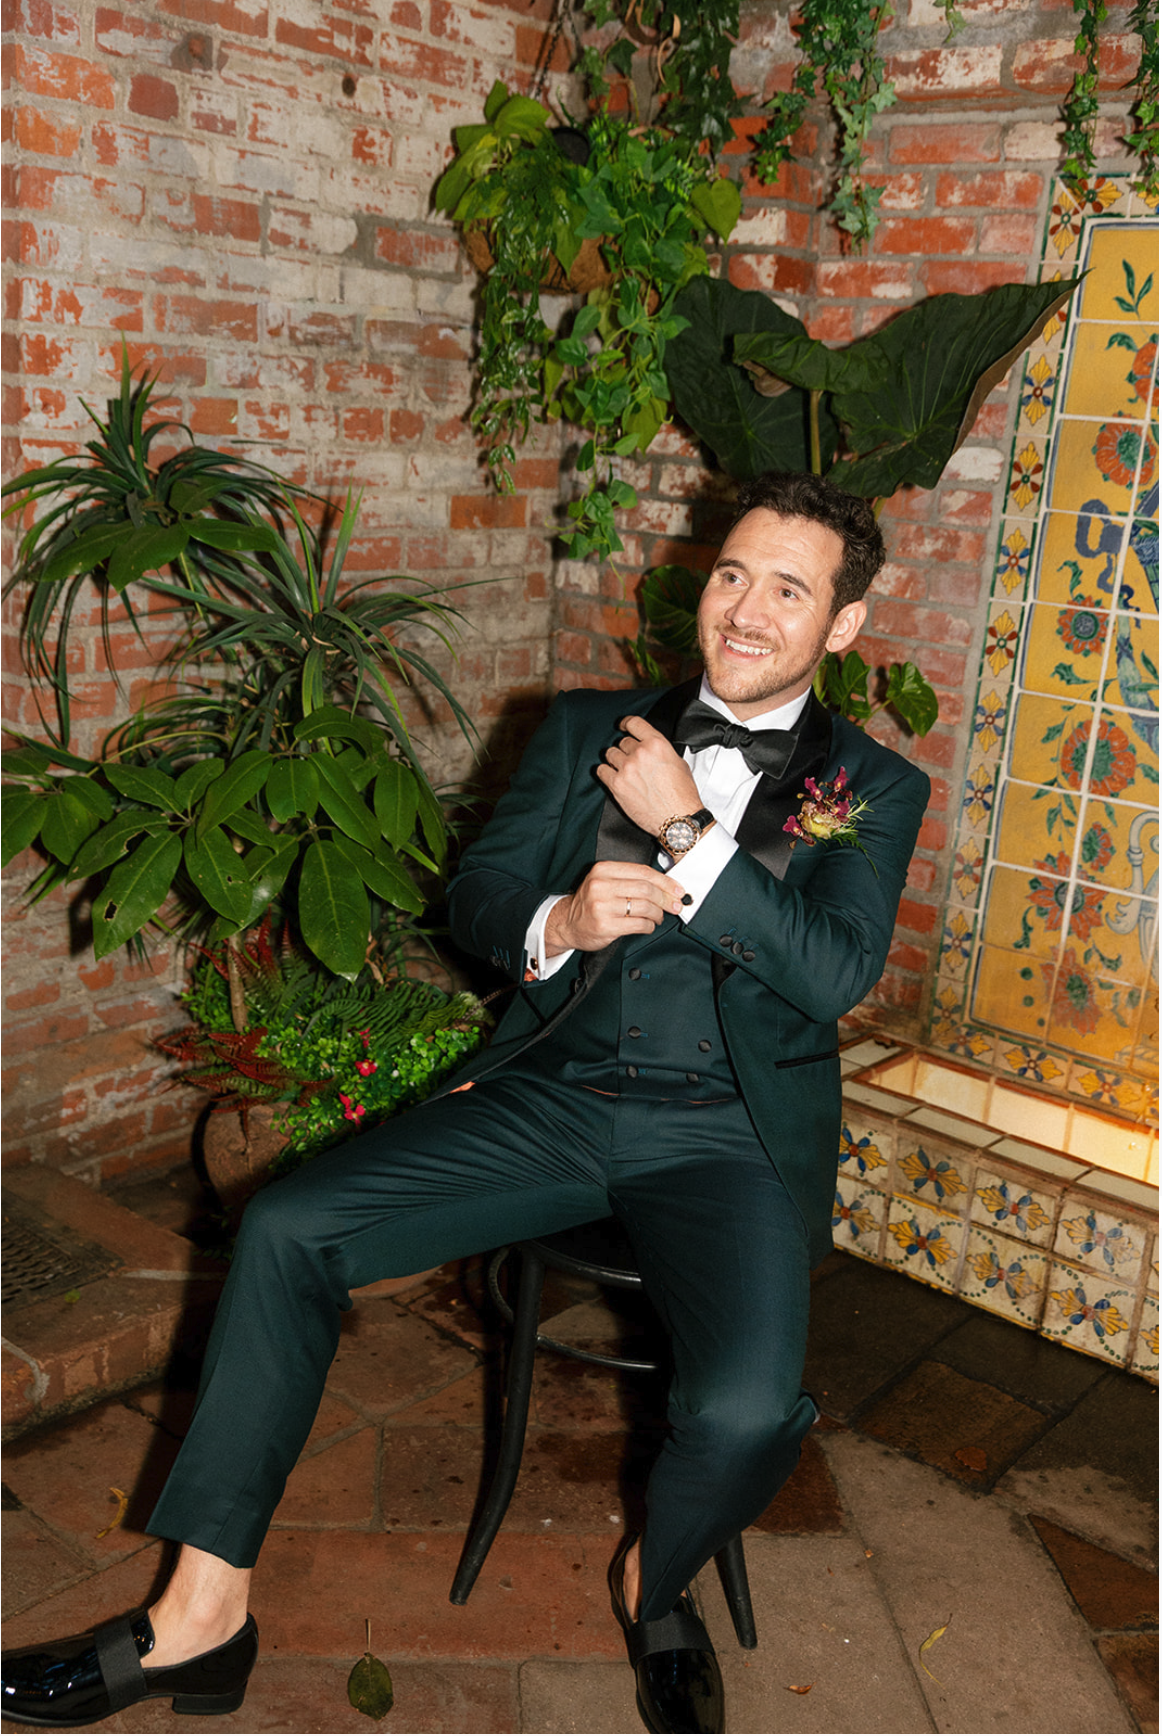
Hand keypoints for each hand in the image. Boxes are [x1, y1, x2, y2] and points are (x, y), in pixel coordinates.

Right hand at [545, 860, 686, 954]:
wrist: (567, 923)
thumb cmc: (591, 902)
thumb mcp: (606, 882)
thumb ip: (631, 880)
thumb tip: (667, 887)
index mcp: (603, 870)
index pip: (643, 872)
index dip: (665, 882)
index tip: (677, 890)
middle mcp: (601, 885)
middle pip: (646, 889)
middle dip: (665, 899)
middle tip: (673, 906)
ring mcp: (602, 906)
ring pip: (645, 907)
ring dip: (658, 914)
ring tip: (657, 917)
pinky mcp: (605, 925)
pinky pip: (639, 924)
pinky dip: (649, 926)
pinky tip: (647, 925)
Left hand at [595, 715, 701, 835]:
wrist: (677, 818)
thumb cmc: (682, 795)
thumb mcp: (679, 763)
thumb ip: (662, 750)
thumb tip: (652, 748)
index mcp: (657, 744)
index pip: (634, 723)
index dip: (625, 723)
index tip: (622, 726)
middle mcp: (640, 753)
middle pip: (622, 742)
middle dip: (626, 750)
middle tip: (633, 762)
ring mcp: (627, 768)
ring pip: (610, 754)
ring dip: (615, 761)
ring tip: (624, 770)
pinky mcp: (617, 784)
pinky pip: (601, 770)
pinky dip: (605, 772)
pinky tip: (612, 777)